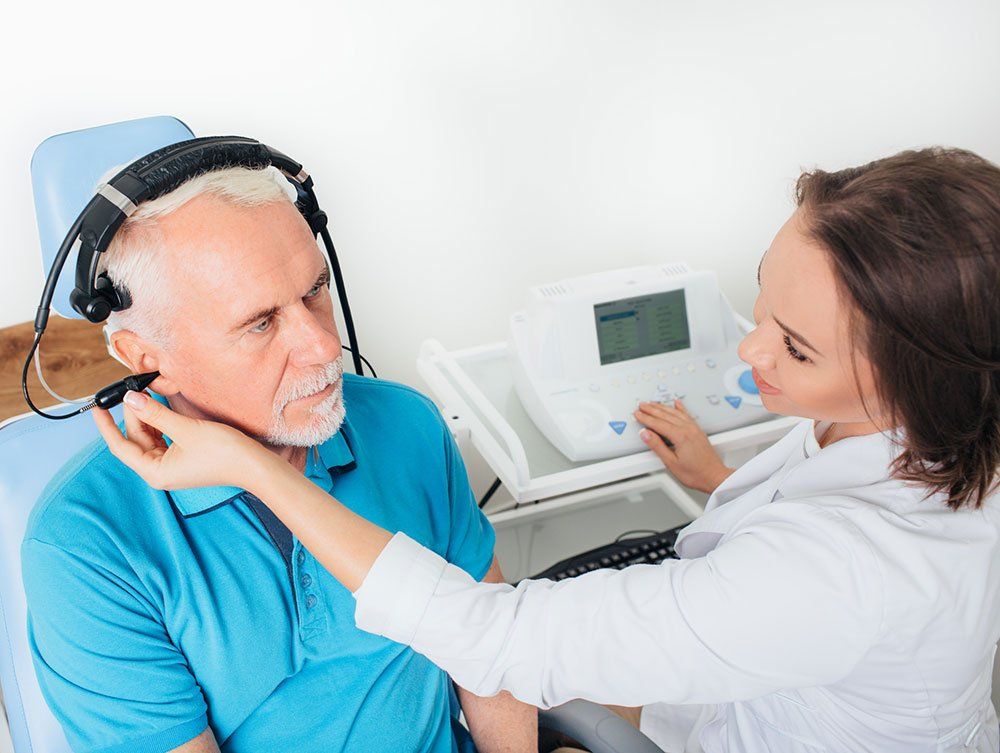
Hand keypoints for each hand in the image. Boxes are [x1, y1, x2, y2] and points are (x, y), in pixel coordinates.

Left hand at [91, 390, 276, 491]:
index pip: (120, 447)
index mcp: (154, 471)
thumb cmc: (224, 454)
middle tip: (133, 391)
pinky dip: (160, 423)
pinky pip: (163, 438)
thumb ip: (155, 413)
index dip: (107, 426)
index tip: (98, 408)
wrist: (254, 465)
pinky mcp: (183, 458)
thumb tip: (131, 399)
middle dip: (134, 415)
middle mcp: (159, 471)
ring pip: (149, 438)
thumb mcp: (186, 429)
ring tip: (148, 397)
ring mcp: (171, 466)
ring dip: (148, 418)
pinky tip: (162, 409)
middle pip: (135, 440)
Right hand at [633, 399, 733, 493]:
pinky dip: (680, 407)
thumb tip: (645, 434)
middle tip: (641, 406)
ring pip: (675, 412)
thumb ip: (657, 446)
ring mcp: (694, 428)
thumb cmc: (696, 474)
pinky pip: (687, 414)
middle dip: (652, 409)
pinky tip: (676, 403)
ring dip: (662, 407)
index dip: (646, 418)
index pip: (658, 423)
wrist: (715, 477)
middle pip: (665, 415)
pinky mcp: (698, 430)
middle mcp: (688, 429)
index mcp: (680, 436)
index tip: (637, 414)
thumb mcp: (671, 463)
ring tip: (652, 404)